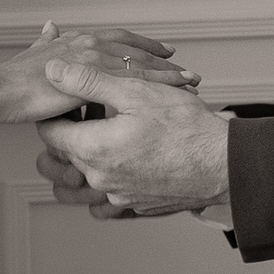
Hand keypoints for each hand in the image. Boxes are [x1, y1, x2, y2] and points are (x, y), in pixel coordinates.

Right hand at [0, 22, 199, 127]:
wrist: (1, 91)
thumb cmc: (14, 79)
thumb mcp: (34, 55)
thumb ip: (46, 42)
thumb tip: (50, 26)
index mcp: (79, 39)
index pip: (119, 39)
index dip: (142, 45)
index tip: (163, 51)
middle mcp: (91, 43)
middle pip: (137, 50)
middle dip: (162, 60)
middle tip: (186, 70)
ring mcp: (95, 58)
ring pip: (141, 64)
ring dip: (168, 73)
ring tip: (191, 83)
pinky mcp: (96, 77)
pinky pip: (135, 81)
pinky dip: (158, 84)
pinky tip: (173, 93)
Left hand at [36, 58, 230, 216]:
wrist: (225, 166)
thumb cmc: (186, 128)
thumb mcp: (136, 91)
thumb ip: (89, 80)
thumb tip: (53, 70)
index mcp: (93, 150)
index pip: (49, 132)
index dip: (55, 110)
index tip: (67, 96)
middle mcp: (100, 179)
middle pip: (69, 151)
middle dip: (76, 126)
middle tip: (95, 104)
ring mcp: (117, 195)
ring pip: (91, 168)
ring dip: (97, 145)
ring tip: (119, 123)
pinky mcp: (136, 203)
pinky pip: (114, 182)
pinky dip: (118, 163)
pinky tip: (139, 144)